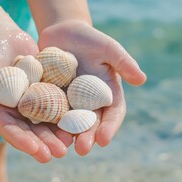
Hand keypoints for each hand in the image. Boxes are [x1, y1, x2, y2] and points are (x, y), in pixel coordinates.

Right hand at [0, 29, 70, 162]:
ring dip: (59, 132)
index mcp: (1, 113)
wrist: (2, 36)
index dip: (23, 142)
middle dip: (46, 143)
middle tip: (60, 153)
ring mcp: (35, 101)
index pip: (12, 131)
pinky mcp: (48, 90)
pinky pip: (59, 102)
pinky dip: (68, 111)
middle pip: (33, 130)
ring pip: (49, 120)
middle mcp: (19, 111)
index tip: (36, 150)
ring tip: (72, 142)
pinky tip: (80, 120)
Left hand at [38, 20, 146, 155]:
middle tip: (82, 149)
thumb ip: (124, 62)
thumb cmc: (90, 39)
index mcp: (107, 93)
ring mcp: (69, 102)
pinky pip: (47, 112)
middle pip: (91, 123)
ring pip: (69, 123)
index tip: (104, 139)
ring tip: (61, 146)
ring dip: (66, 136)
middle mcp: (89, 102)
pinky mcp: (49, 99)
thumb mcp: (108, 48)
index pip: (112, 113)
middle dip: (87, 137)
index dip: (109, 127)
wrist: (62, 32)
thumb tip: (142, 79)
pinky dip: (45, 123)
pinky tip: (39, 132)